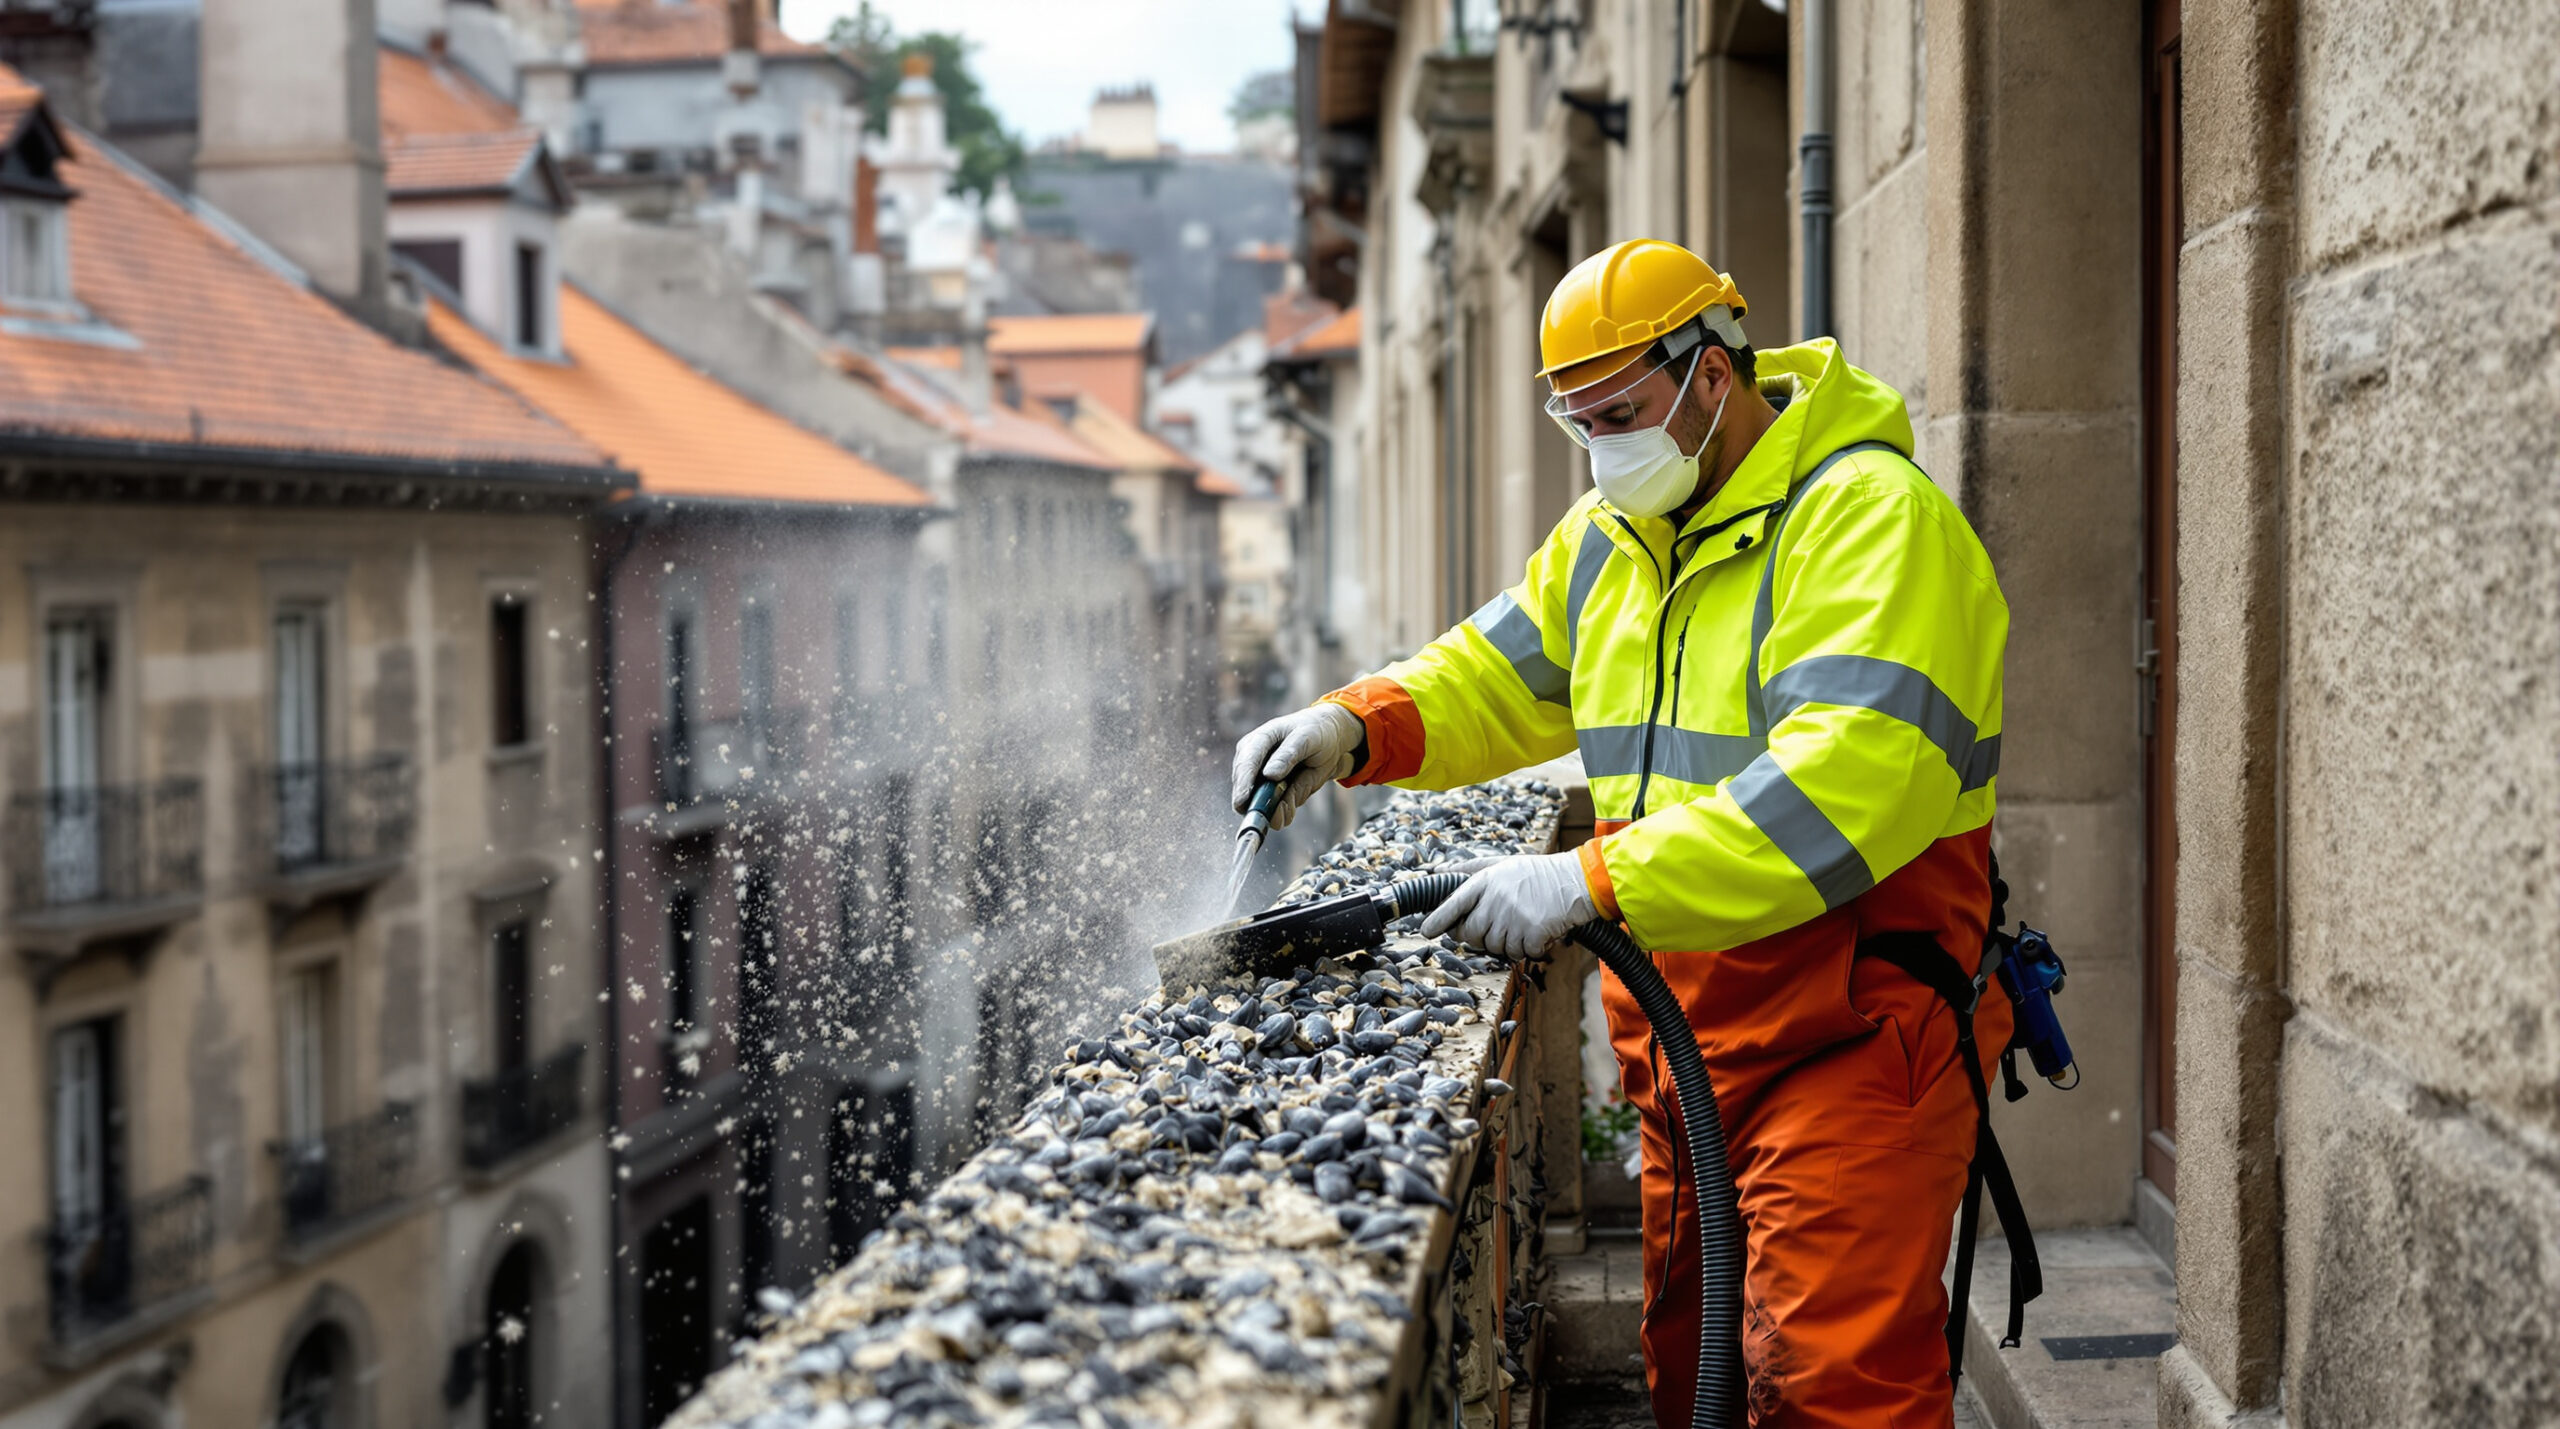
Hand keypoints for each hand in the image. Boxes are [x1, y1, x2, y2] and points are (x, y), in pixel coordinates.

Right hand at [1230, 702, 1365, 830]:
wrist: (1328, 739)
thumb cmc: (1315, 733)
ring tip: (1283, 816)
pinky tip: (1286, 815)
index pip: (1247, 762)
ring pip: (1256, 800)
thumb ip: (1289, 754)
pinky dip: (1280, 814)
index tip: (1242, 801)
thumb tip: (1269, 774)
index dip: (1243, 783)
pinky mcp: (1272, 792)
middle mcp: (1253, 759)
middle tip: (1267, 818)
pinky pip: (1272, 807)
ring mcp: (1260, 777)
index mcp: (1260, 739)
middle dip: (1255, 804)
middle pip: (1245, 786)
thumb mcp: (1307, 738)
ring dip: (1270, 811)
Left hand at [1420, 851, 1597, 961]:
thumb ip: (1471, 868)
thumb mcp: (1503, 863)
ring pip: (1496, 947)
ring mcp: (1514, 917)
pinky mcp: (1533, 932)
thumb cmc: (1538, 873)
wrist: (1577, 880)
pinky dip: (1529, 948)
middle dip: (1479, 937)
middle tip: (1496, 929)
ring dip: (1508, 943)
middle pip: (1472, 933)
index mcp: (1486, 881)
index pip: (1454, 903)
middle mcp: (1496, 899)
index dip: (1438, 919)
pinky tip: (1537, 933)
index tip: (1426, 931)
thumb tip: (1440, 870)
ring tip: (1522, 925)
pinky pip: (1520, 953)